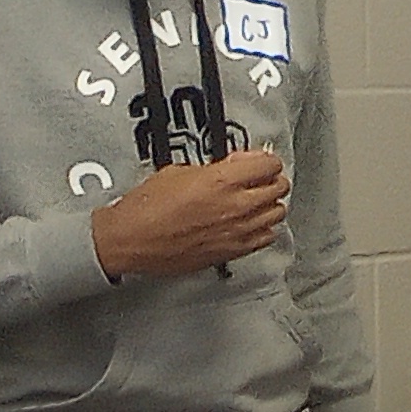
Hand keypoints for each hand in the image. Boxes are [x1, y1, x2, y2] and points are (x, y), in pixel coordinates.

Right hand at [88, 151, 288, 277]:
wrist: (131, 240)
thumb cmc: (145, 208)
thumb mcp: (178, 171)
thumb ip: (215, 167)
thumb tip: (235, 164)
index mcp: (222, 182)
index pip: (270, 164)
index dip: (265, 160)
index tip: (258, 161)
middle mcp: (236, 206)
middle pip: (280, 187)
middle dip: (271, 179)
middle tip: (258, 179)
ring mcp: (238, 231)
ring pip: (278, 212)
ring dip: (269, 204)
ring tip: (255, 201)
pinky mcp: (234, 251)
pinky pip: (267, 237)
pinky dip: (264, 228)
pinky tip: (251, 223)